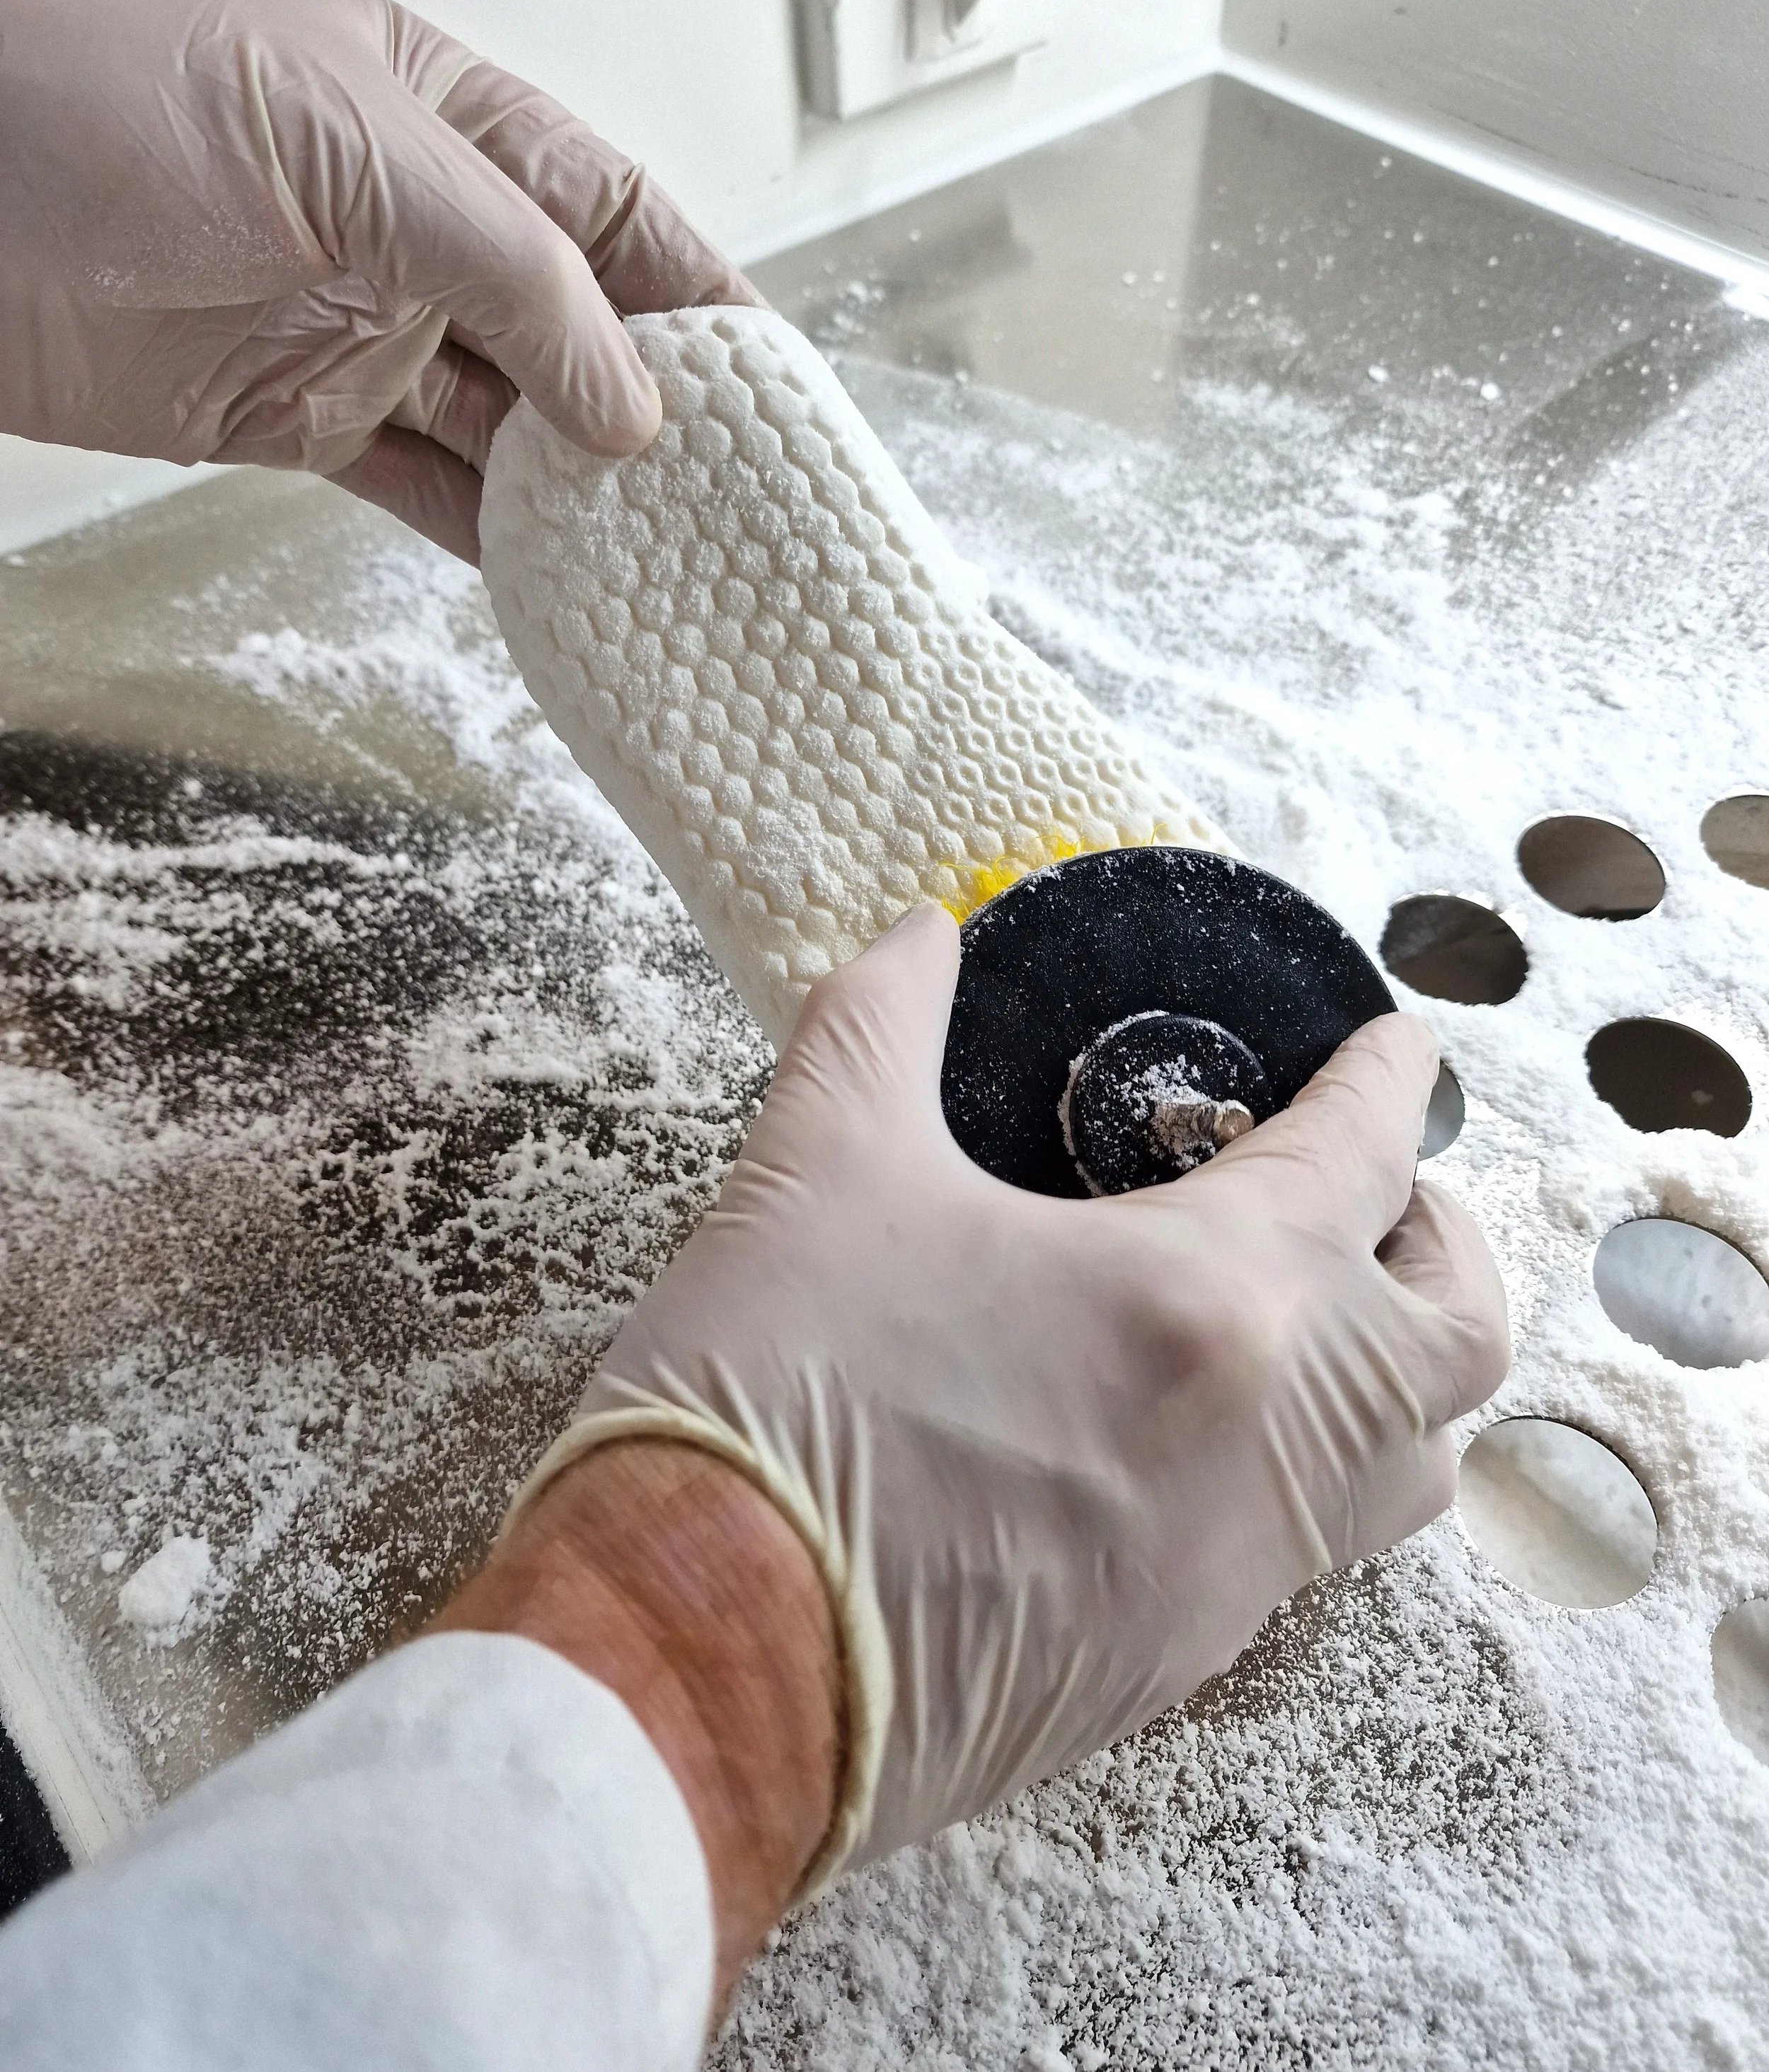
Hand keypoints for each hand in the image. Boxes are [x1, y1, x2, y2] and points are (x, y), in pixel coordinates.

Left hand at [0, 0, 755, 560]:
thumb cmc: (100, 95)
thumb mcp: (353, 151)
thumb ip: (514, 275)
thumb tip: (634, 403)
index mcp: (445, 119)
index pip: (614, 214)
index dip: (705, 301)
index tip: (781, 388)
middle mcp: (415, 228)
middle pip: (578, 334)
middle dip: (662, 416)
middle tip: (746, 503)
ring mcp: (360, 328)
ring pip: (512, 429)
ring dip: (587, 498)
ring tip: (674, 562)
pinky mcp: (296, 420)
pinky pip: (427, 490)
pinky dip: (494, 541)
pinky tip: (562, 581)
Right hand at [508, 903, 1510, 1887]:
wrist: (699, 1671)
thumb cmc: (768, 1406)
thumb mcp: (816, 1169)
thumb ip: (880, 1023)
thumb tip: (920, 935)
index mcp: (1208, 1303)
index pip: (1367, 1163)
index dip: (1391, 1084)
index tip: (1396, 1046)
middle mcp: (1267, 1447)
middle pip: (1455, 1337)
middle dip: (1434, 1240)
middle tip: (1365, 1189)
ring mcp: (1232, 1576)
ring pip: (1404, 1469)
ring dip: (1389, 1373)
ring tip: (1302, 1311)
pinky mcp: (1171, 1668)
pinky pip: (1299, 1559)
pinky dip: (1296, 1474)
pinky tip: (1187, 1437)